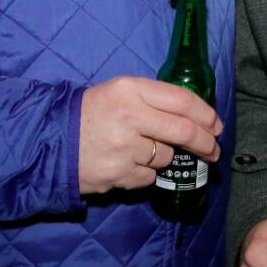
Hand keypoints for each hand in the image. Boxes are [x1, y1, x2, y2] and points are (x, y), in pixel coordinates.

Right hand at [78, 76, 221, 194]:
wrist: (51, 140)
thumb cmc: (91, 112)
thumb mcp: (119, 91)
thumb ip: (153, 99)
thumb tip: (195, 115)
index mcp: (131, 89)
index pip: (182, 100)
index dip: (206, 113)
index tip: (216, 124)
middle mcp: (130, 116)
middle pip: (185, 131)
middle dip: (206, 143)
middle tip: (213, 150)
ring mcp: (125, 147)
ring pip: (167, 156)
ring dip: (166, 156)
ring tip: (146, 150)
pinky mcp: (119, 174)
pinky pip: (149, 176)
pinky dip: (146, 173)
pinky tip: (129, 164)